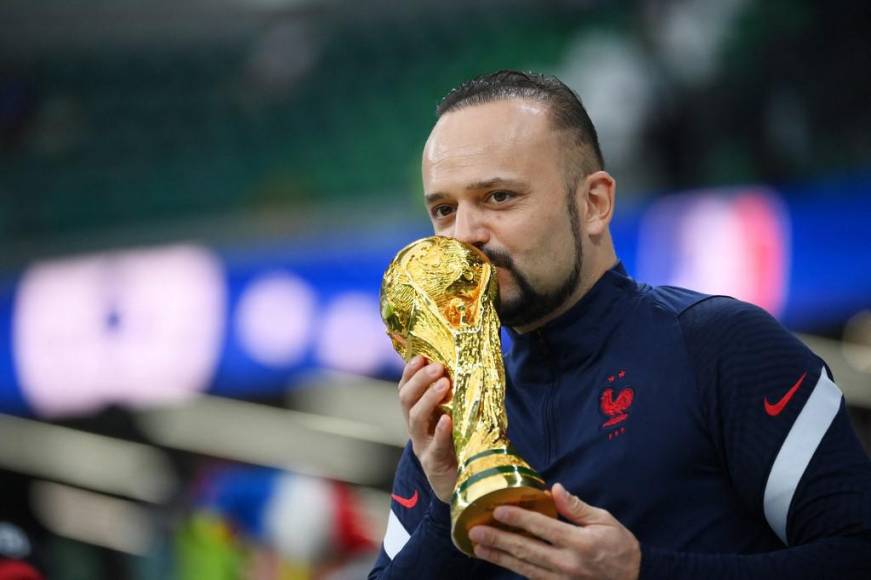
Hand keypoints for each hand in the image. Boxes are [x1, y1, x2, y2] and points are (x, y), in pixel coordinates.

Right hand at [397, 355, 456, 502]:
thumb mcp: (459, 420)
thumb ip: (462, 399)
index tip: (421, 356)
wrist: (462, 486)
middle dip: (419, 380)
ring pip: (416, 420)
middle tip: (437, 367)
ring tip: (444, 384)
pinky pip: (435, 446)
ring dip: (428, 399)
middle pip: (407, 400)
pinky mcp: (434, 464)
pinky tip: (447, 420)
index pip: (406, 389)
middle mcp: (417, 429)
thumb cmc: (462, 447)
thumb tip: (481, 367)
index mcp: (421, 415)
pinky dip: (440, 432)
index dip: (410, 372)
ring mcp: (423, 446)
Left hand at [468, 483, 640, 579]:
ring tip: (479, 548)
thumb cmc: (621, 549)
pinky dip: (514, 569)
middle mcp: (567, 563)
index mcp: (580, 543)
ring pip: (524, 567)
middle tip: (475, 531)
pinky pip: (532, 578)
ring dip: (500, 557)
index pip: (542, 527)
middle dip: (499, 540)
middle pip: (526, 549)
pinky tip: (500, 560)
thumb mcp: (605, 522)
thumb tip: (554, 489)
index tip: (498, 510)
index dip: (519, 518)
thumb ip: (577, 508)